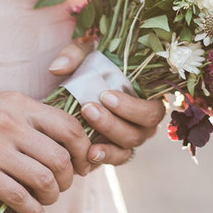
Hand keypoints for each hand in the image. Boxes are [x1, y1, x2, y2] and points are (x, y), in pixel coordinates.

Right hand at [0, 74, 92, 212]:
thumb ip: (27, 117)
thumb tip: (60, 140)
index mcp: (19, 104)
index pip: (68, 125)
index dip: (83, 148)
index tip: (83, 163)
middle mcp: (11, 122)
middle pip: (61, 155)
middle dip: (70, 177)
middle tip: (64, 185)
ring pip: (44, 177)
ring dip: (53, 195)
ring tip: (47, 200)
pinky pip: (17, 195)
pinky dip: (32, 209)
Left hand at [49, 41, 165, 165]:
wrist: (79, 88)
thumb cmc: (92, 66)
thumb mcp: (85, 54)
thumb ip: (74, 54)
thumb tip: (58, 68)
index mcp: (149, 94)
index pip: (154, 106)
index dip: (134, 106)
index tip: (105, 96)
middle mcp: (146, 118)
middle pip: (143, 129)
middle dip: (116, 121)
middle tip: (89, 109)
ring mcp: (134, 135)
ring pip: (130, 145)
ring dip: (108, 138)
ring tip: (85, 133)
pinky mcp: (118, 149)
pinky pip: (118, 158)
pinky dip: (105, 156)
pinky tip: (89, 153)